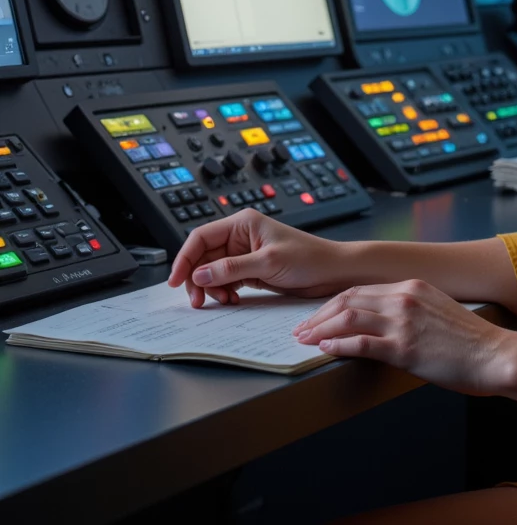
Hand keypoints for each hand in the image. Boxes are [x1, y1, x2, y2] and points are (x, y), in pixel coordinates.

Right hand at [167, 210, 347, 307]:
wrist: (332, 272)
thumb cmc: (309, 258)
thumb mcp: (268, 262)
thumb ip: (232, 268)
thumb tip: (200, 274)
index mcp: (242, 223)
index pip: (201, 237)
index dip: (185, 258)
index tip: (176, 280)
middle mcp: (240, 236)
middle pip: (203, 257)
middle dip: (197, 278)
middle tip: (198, 300)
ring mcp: (244, 254)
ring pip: (212, 271)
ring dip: (211, 288)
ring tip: (223, 301)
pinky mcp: (251, 270)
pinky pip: (226, 281)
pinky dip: (223, 292)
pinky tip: (232, 300)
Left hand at [293, 278, 513, 394]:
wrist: (495, 355)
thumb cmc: (471, 341)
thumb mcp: (438, 312)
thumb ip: (410, 311)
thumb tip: (384, 324)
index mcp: (412, 287)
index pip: (360, 290)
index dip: (333, 304)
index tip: (318, 316)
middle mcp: (405, 298)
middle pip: (348, 299)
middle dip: (320, 315)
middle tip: (302, 329)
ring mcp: (404, 322)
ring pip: (349, 317)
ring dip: (321, 329)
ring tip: (305, 341)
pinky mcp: (405, 347)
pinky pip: (362, 343)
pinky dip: (338, 345)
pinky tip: (325, 350)